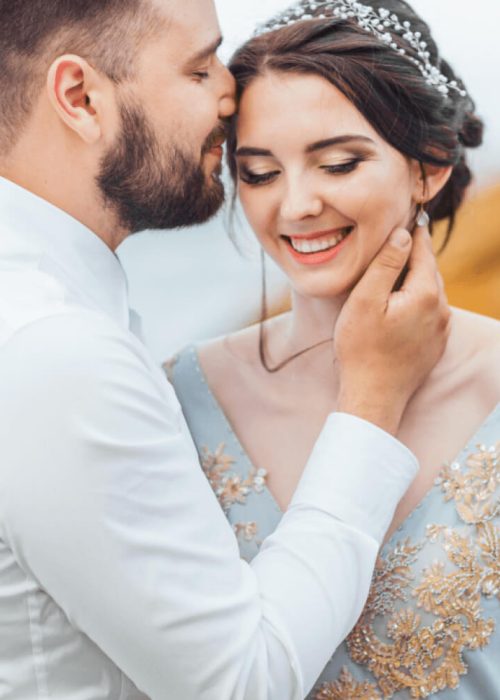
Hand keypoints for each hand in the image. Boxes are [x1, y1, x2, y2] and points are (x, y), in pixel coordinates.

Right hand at [335, 226, 449, 434]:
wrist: (373, 396)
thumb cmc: (362, 349)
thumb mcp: (365, 300)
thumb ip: (386, 264)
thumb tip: (403, 233)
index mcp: (427, 293)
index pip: (422, 249)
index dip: (411, 231)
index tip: (404, 214)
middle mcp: (441, 309)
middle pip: (428, 269)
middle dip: (410, 256)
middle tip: (391, 242)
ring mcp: (441, 329)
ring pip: (428, 291)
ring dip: (411, 280)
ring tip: (389, 273)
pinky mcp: (435, 344)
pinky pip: (427, 311)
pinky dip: (414, 301)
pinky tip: (395, 305)